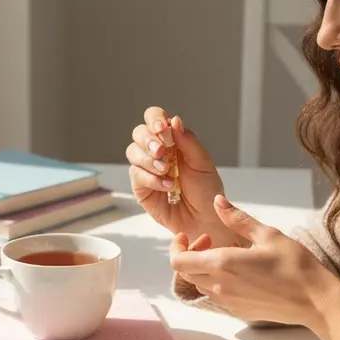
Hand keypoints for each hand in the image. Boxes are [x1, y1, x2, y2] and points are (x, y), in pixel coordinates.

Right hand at [126, 106, 236, 245]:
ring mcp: (147, 169)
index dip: (155, 119)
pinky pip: (136, 175)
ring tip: (167, 171)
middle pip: (139, 133)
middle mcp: (157, 152)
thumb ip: (189, 142)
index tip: (162, 128)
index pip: (155, 119)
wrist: (205, 219)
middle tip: (161, 151)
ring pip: (133, 152)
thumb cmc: (207, 191)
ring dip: (149, 160)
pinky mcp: (141, 187)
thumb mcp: (203, 163)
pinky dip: (152, 179)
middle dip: (149, 140)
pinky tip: (167, 186)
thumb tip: (175, 120)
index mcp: (172, 140)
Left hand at [169, 195, 334, 327]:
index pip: (177, 260)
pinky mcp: (237, 311)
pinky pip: (215, 294)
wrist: (315, 301)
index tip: (190, 235)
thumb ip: (237, 218)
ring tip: (229, 254)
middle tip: (210, 240)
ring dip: (203, 267)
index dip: (177, 246)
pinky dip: (217, 280)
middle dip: (189, 254)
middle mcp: (218, 286)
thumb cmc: (295, 265)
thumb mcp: (267, 234)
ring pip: (199, 284)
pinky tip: (240, 270)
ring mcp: (227, 302)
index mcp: (221, 264)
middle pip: (184, 272)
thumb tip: (218, 201)